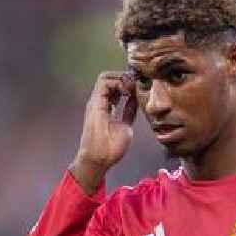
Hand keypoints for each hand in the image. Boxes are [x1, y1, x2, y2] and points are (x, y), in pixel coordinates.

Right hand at [70, 72, 136, 194]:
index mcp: (105, 106)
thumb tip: (135, 101)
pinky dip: (117, 82)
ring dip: (121, 79)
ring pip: (105, 77)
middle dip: (125, 78)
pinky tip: (127, 91)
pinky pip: (104, 83)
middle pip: (110, 79)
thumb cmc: (110, 147)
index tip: (139, 88)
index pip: (115, 86)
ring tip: (132, 88)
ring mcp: (96, 101)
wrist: (100, 158)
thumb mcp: (125, 125)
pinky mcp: (95, 102)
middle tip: (137, 85)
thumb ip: (128, 112)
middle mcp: (99, 102)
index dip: (127, 84)